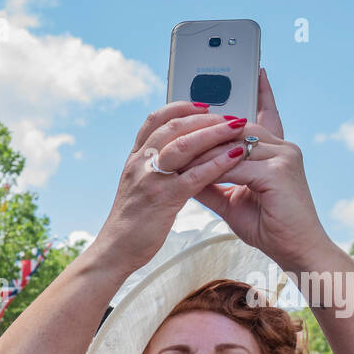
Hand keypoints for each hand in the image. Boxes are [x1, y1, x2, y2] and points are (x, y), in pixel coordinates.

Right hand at [93, 102, 251, 273]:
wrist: (115, 250)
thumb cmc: (131, 221)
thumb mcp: (137, 186)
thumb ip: (153, 167)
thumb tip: (179, 154)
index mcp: (135, 159)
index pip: (155, 120)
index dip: (181, 107)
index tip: (203, 104)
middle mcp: (141, 164)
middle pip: (174, 127)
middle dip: (205, 117)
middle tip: (229, 116)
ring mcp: (151, 180)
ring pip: (184, 145)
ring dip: (214, 133)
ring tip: (238, 128)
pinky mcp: (164, 199)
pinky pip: (195, 175)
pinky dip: (217, 163)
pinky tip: (235, 157)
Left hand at [194, 71, 331, 268]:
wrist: (297, 251)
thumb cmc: (269, 228)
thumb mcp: (233, 200)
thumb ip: (212, 182)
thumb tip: (184, 171)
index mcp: (276, 151)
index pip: (264, 114)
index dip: (260, 94)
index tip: (253, 73)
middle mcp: (283, 147)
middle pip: (237, 127)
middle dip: (205, 130)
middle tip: (175, 133)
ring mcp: (284, 156)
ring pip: (234, 143)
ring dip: (204, 150)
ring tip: (177, 156)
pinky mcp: (281, 171)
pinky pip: (237, 164)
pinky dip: (213, 168)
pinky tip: (195, 174)